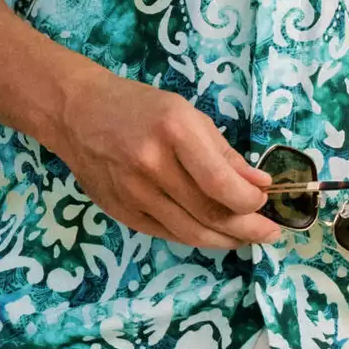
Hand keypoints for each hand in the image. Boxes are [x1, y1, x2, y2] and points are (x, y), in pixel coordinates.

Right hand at [50, 70, 273, 253]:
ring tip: (247, 238)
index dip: (250, 202)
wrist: (77, 113)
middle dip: (248, 229)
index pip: (221, 184)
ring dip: (226, 241)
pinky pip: (168, 234)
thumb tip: (260, 184)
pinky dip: (196, 238)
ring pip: (191, 233)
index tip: (266, 201)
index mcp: (174, 132)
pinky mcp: (122, 213)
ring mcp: (134, 193)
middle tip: (271, 232)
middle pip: (210, 214)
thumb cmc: (139, 108)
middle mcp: (152, 165)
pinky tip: (214, 234)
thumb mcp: (188, 116)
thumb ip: (224, 153)